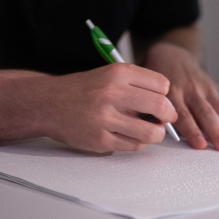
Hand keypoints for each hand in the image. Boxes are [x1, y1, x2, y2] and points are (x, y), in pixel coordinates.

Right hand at [40, 64, 177, 152]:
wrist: (49, 103)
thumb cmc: (85, 89)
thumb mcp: (111, 75)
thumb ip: (138, 85)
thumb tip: (168, 104)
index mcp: (118, 73)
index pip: (161, 84)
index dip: (166, 95)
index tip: (162, 100)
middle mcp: (112, 93)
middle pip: (160, 106)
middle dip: (169, 115)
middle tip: (165, 118)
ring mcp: (105, 118)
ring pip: (150, 132)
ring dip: (157, 133)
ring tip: (152, 130)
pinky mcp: (99, 139)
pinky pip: (134, 145)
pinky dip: (139, 142)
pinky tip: (132, 136)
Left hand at [143, 43, 218, 151]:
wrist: (170, 55)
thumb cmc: (157, 82)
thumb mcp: (150, 93)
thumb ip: (154, 112)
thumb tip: (159, 135)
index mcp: (173, 94)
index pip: (184, 116)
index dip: (193, 131)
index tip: (201, 146)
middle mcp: (192, 91)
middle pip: (207, 114)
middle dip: (218, 132)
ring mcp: (206, 89)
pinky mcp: (217, 88)